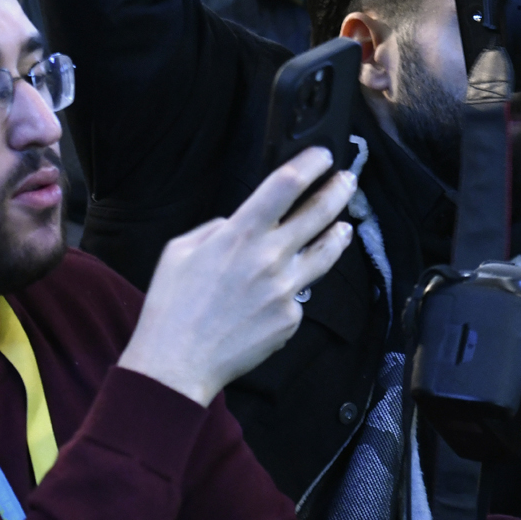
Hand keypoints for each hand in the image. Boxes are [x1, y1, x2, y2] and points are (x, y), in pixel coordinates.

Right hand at [118, 147, 355, 405]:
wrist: (178, 363)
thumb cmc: (172, 307)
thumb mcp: (180, 251)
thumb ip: (216, 230)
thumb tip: (238, 224)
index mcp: (240, 235)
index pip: (285, 185)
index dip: (310, 165)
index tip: (324, 156)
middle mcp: (270, 258)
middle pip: (318, 213)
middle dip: (338, 191)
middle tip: (348, 180)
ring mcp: (286, 289)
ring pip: (326, 253)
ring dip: (338, 234)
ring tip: (345, 226)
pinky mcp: (291, 317)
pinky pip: (298, 296)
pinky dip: (290, 290)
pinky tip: (273, 296)